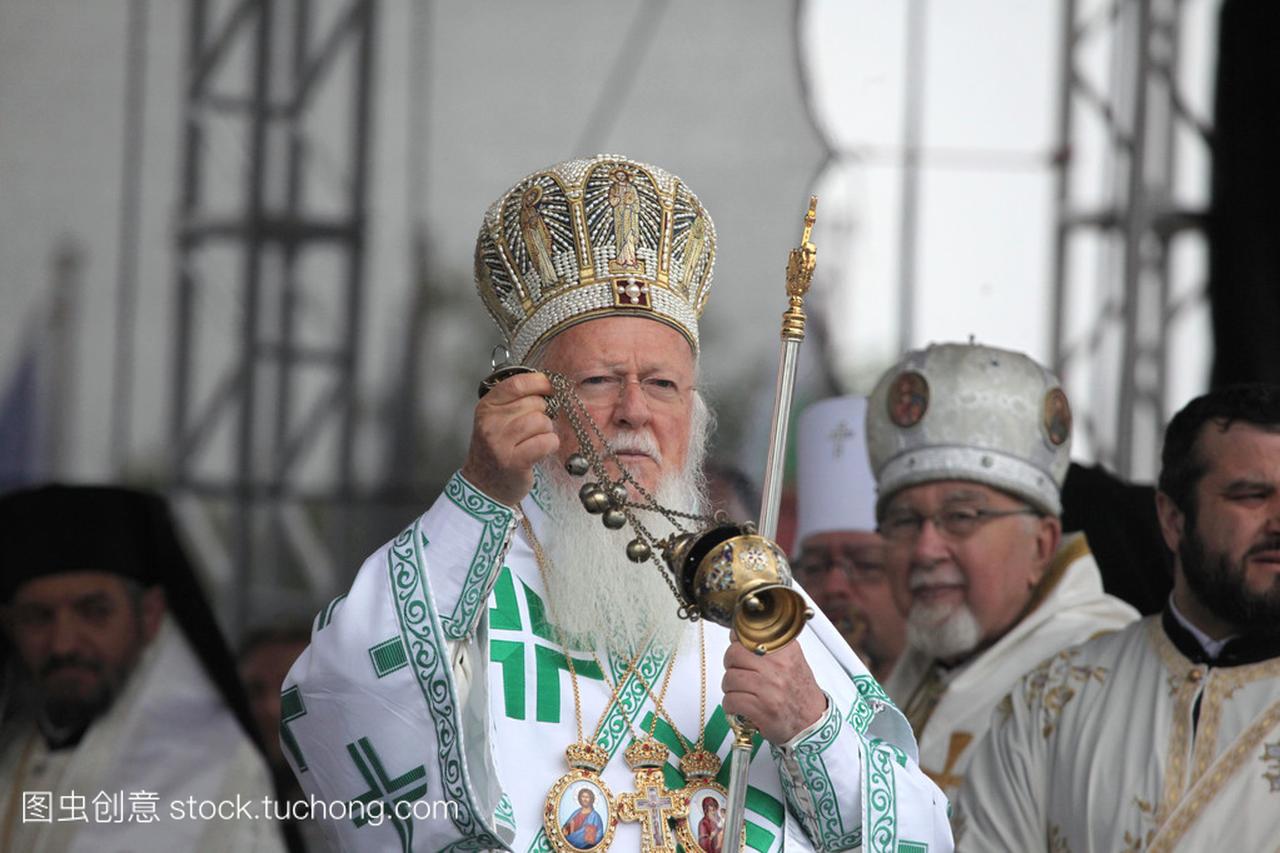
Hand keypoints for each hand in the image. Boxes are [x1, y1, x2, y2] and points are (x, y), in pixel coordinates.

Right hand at [460, 371, 558, 506]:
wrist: (483, 486)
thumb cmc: (495, 451)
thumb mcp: (496, 420)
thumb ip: (516, 402)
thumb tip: (548, 386)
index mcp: (486, 407)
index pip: (516, 384)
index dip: (539, 382)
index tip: (549, 387)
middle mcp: (491, 423)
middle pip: (534, 403)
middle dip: (543, 413)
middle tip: (535, 428)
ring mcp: (501, 443)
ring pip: (541, 421)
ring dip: (547, 430)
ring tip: (536, 439)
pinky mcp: (515, 461)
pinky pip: (546, 442)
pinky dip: (550, 444)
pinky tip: (542, 450)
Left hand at [721, 636, 826, 743]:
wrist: (813, 722)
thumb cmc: (800, 693)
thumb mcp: (792, 661)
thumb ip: (770, 647)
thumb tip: (740, 635)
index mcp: (785, 651)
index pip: (749, 635)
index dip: (737, 642)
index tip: (737, 647)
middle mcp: (778, 667)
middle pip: (734, 654)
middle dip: (730, 665)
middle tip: (738, 672)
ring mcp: (769, 688)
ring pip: (729, 678)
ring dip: (730, 687)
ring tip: (741, 691)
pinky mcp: (760, 708)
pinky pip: (731, 700)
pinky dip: (730, 705)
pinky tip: (740, 706)